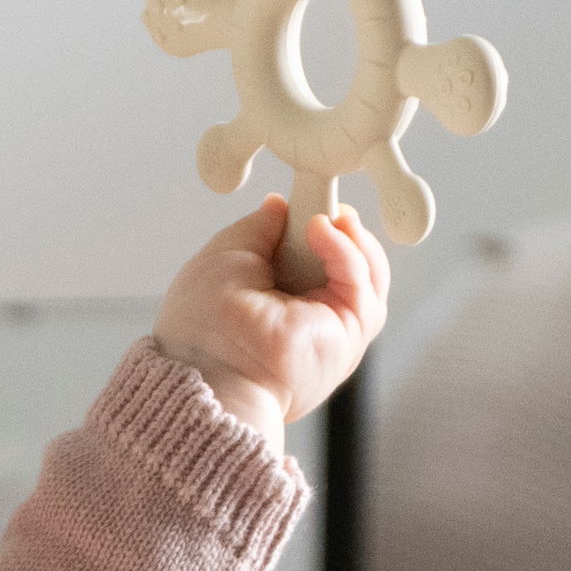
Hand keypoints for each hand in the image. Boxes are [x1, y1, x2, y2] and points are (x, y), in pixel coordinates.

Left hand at [154, 194, 389, 444]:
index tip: (309, 202)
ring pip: (368, 276)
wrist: (205, 368)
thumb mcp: (226, 255)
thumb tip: (279, 205)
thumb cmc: (202, 322)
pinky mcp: (349, 337)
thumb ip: (257, 229)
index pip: (315, 264)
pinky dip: (346, 251)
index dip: (319, 231)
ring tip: (325, 217)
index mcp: (280, 307)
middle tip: (327, 205)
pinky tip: (321, 230)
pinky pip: (362, 286)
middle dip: (344, 232)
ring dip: (352, 238)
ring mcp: (333, 331)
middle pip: (350, 268)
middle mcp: (311, 323)